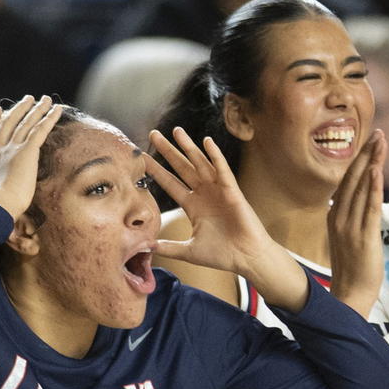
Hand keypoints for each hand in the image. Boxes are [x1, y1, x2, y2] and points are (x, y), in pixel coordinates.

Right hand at [0, 95, 62, 219]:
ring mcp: (11, 148)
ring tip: (45, 99)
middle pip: (9, 122)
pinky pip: (40, 130)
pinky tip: (57, 109)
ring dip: (37, 109)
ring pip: (26, 123)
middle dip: (19, 109)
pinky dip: (50, 118)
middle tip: (28, 99)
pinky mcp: (27, 151)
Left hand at [146, 127, 307, 309]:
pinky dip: (215, 156)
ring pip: (200, 164)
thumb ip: (169, 247)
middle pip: (182, 168)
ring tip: (176, 130)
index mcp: (193, 206)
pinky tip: (207, 142)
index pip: (170, 183)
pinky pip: (222, 170)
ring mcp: (218, 191)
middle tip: (153, 134)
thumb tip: (146, 247)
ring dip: (188, 147)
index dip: (156, 171)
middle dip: (168, 151)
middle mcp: (204, 194)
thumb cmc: (222, 255)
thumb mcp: (189, 251)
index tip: (142, 158)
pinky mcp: (233, 192)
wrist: (246, 258)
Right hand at [326, 129, 384, 316]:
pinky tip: (377, 170)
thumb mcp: (349, 238)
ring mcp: (350, 227)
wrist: (350, 295)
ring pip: (362, 188)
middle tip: (378, 133)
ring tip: (382, 142)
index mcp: (334, 216)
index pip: (347, 182)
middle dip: (366, 154)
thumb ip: (354, 217)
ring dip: (372, 163)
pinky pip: (370, 207)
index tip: (370, 142)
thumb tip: (363, 201)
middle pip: (352, 179)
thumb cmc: (353, 269)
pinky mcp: (364, 236)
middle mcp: (339, 218)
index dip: (359, 161)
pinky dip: (373, 188)